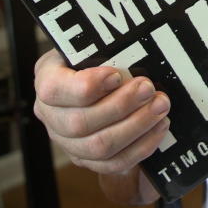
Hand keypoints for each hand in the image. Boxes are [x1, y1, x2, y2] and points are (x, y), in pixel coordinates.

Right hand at [33, 49, 170, 203]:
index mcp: (47, 80)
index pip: (54, 90)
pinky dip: (141, 146)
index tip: (116, 75)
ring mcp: (67, 142)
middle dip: (121, 106)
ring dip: (136, 126)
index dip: (87, 86)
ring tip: (160, 106)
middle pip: (80, 123)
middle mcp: (51, 116)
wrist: (95, 83)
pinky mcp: (88, 160)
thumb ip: (104, 48)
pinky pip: (114, 163)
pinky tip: (158, 127)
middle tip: (149, 89)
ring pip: (99, 146)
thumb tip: (133, 49)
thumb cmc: (96, 57)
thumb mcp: (92, 44)